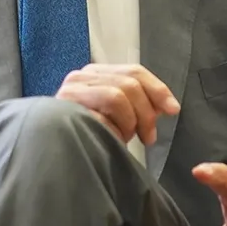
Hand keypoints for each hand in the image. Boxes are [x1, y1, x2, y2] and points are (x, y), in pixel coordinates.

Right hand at [55, 63, 179, 145]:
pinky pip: (101, 117)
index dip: (157, 89)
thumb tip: (167, 105)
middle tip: (147, 136)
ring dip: (128, 122)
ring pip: (117, 95)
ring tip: (123, 138)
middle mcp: (81, 77)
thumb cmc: (88, 135)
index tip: (173, 109)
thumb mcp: (117, 116)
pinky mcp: (66, 110)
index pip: (133, 71)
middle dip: (145, 112)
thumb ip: (137, 103)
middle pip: (129, 83)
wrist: (53, 154)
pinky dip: (112, 131)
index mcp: (95, 74)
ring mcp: (71, 92)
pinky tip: (107, 140)